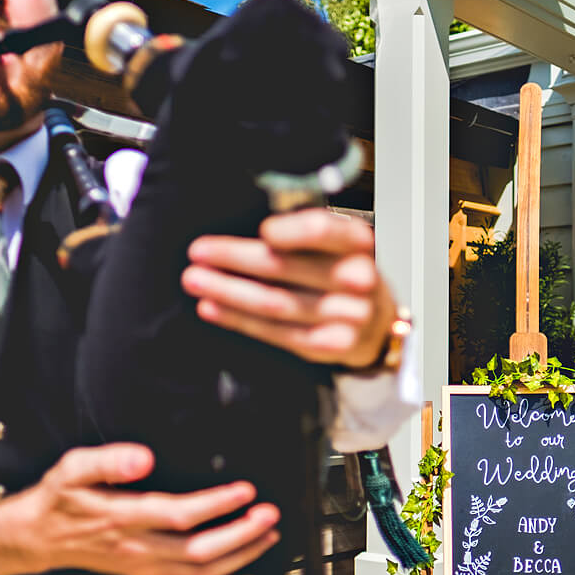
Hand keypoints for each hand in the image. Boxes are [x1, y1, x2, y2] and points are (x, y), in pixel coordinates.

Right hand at [0, 443, 279, 574]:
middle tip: (269, 515)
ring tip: (268, 536)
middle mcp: (136, 549)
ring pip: (200, 574)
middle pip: (198, 552)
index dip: (216, 504)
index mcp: (121, 519)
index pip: (178, 516)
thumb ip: (108, 460)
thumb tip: (143, 459)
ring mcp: (143, 568)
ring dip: (240, 558)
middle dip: (241, 535)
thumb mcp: (72, 468)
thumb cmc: (58, 500)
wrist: (38, 538)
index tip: (244, 490)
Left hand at [182, 208, 395, 368]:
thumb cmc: (347, 272)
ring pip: (275, 302)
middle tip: (200, 251)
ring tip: (196, 280)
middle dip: (236, 258)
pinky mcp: (328, 344)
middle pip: (287, 268)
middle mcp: (357, 279)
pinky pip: (276, 332)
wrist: (379, 323)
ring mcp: (345, 316)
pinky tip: (213, 307)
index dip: (293, 231)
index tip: (263, 230)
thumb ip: (302, 232)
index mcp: (357, 243)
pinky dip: (239, 319)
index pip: (325, 231)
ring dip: (228, 291)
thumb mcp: (338, 242)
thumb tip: (252, 230)